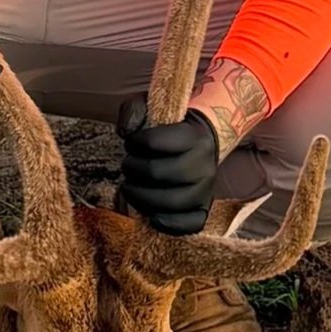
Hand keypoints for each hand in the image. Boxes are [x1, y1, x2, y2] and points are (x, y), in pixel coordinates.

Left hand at [117, 98, 219, 235]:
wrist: (199, 144)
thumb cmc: (169, 128)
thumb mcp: (152, 107)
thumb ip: (134, 111)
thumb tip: (125, 132)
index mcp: (194, 137)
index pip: (155, 142)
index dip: (135, 143)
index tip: (132, 142)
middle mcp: (205, 165)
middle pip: (157, 173)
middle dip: (132, 169)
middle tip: (128, 165)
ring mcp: (206, 190)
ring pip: (170, 202)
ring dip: (139, 196)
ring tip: (130, 187)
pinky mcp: (203, 209)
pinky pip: (189, 224)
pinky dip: (168, 224)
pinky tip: (151, 216)